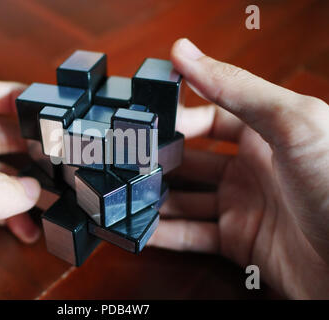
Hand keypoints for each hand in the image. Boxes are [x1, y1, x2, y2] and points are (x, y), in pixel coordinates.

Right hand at [148, 39, 328, 298]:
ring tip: (125, 196)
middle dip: (158, 161)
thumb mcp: (291, 123)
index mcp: (264, 132)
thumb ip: (235, 87)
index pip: (206, 117)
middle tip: (127, 164)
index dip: (176, 120)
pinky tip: (142, 230)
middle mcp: (250, 168)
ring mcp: (242, 205)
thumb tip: (184, 52)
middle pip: (190, 160)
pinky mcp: (238, 241)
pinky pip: (192, 235)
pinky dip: (165, 235)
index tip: (146, 126)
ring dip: (155, 198)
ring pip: (185, 199)